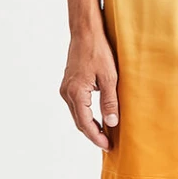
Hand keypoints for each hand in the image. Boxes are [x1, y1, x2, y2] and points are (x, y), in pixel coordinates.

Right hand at [61, 32, 118, 149]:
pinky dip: (86, 114)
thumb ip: (110, 101)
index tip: (108, 146)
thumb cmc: (98, 51)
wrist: (85, 32)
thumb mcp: (109, 77)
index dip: (97, 137)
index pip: (86, 123)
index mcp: (76, 93)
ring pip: (77, 114)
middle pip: (79, 122)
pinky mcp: (68, 84)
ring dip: (89, 125)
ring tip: (104, 133)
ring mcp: (66, 88)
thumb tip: (111, 123)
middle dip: (93, 134)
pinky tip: (97, 116)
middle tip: (107, 143)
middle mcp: (67, 93)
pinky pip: (76, 105)